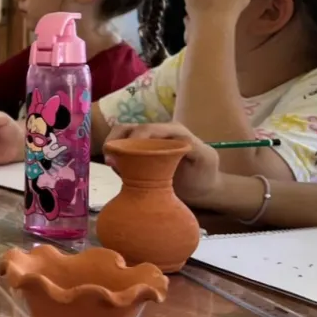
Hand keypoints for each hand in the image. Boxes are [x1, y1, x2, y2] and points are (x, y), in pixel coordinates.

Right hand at [105, 123, 222, 205]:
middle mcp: (155, 133)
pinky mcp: (138, 155)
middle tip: (111, 159)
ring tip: (111, 164)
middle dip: (115, 140)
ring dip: (111, 148)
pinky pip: (120, 151)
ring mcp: (144, 144)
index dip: (134, 137)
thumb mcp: (205, 158)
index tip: (125, 153)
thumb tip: (172, 143)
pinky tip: (117, 170)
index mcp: (171, 130)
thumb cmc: (204, 173)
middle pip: (127, 128)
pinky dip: (114, 158)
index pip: (148, 128)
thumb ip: (193, 147)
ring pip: (120, 137)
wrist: (202, 189)